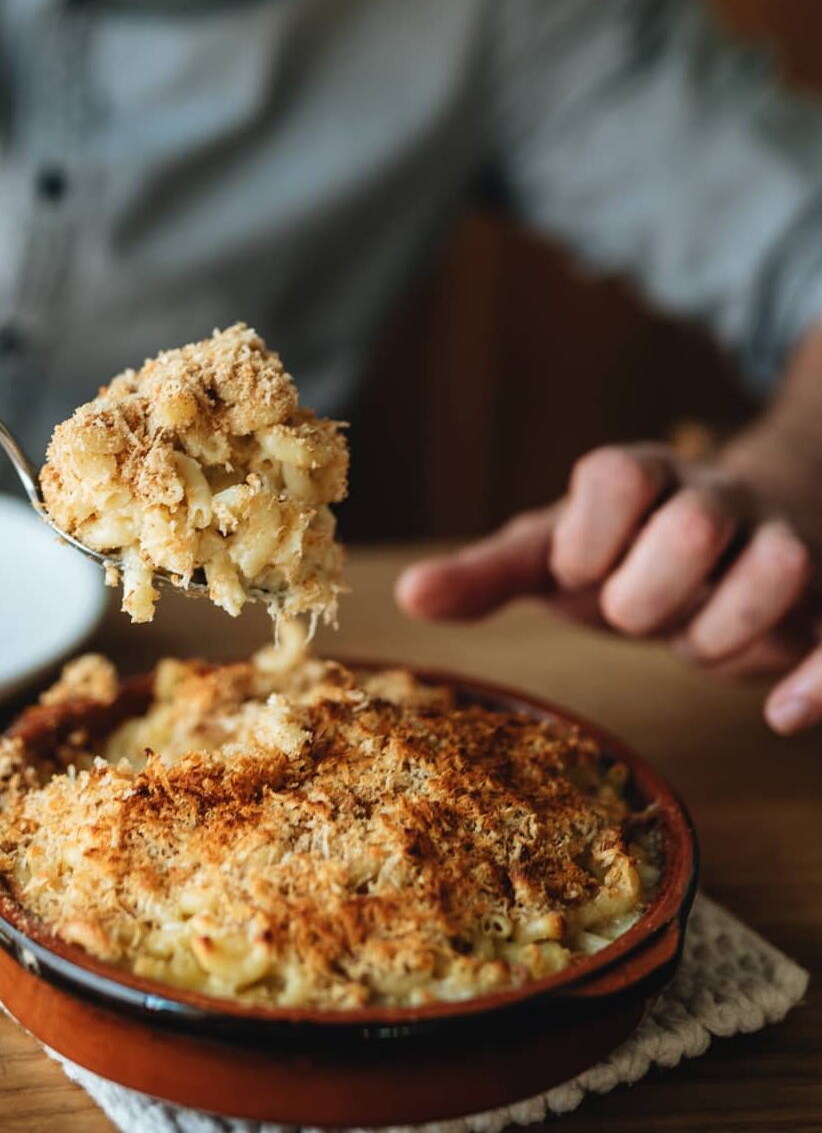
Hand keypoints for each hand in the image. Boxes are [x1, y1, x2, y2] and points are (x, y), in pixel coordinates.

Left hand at [396, 442, 821, 735]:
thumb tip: (407, 597)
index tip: (577, 573)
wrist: (724, 546)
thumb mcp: (552, 556)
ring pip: (779, 565)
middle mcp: (715, 498)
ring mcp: (779, 542)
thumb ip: (486, 574)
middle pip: (694, 522)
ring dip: (721, 630)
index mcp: (640, 477)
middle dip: (649, 594)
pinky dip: (816, 678)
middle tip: (633, 616)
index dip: (588, 539)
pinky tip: (779, 713)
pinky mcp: (821, 601)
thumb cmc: (621, 553)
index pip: (616, 475)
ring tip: (692, 643)